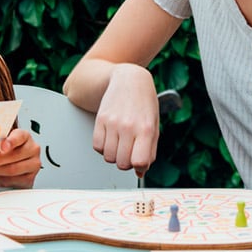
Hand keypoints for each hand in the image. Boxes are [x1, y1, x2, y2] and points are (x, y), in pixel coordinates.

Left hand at [0, 129, 40, 187]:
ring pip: (12, 170)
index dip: (11, 141)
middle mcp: (32, 149)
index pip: (19, 136)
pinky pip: (12, 180)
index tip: (2, 146)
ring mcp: (33, 164)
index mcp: (25, 136)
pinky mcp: (30, 178)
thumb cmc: (6, 151)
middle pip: (13, 156)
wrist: (14, 164)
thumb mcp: (1, 141)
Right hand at [93, 63, 158, 177]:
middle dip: (126, 162)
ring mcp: (112, 123)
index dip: (139, 166)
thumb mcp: (154, 126)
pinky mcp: (100, 119)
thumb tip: (140, 173)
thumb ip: (149, 151)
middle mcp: (128, 127)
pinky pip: (97, 146)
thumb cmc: (144, 103)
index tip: (139, 159)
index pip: (139, 162)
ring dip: (114, 155)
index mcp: (145, 129)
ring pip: (108, 157)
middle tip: (129, 151)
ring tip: (120, 142)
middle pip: (122, 163)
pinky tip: (111, 138)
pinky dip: (103, 147)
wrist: (130, 79)